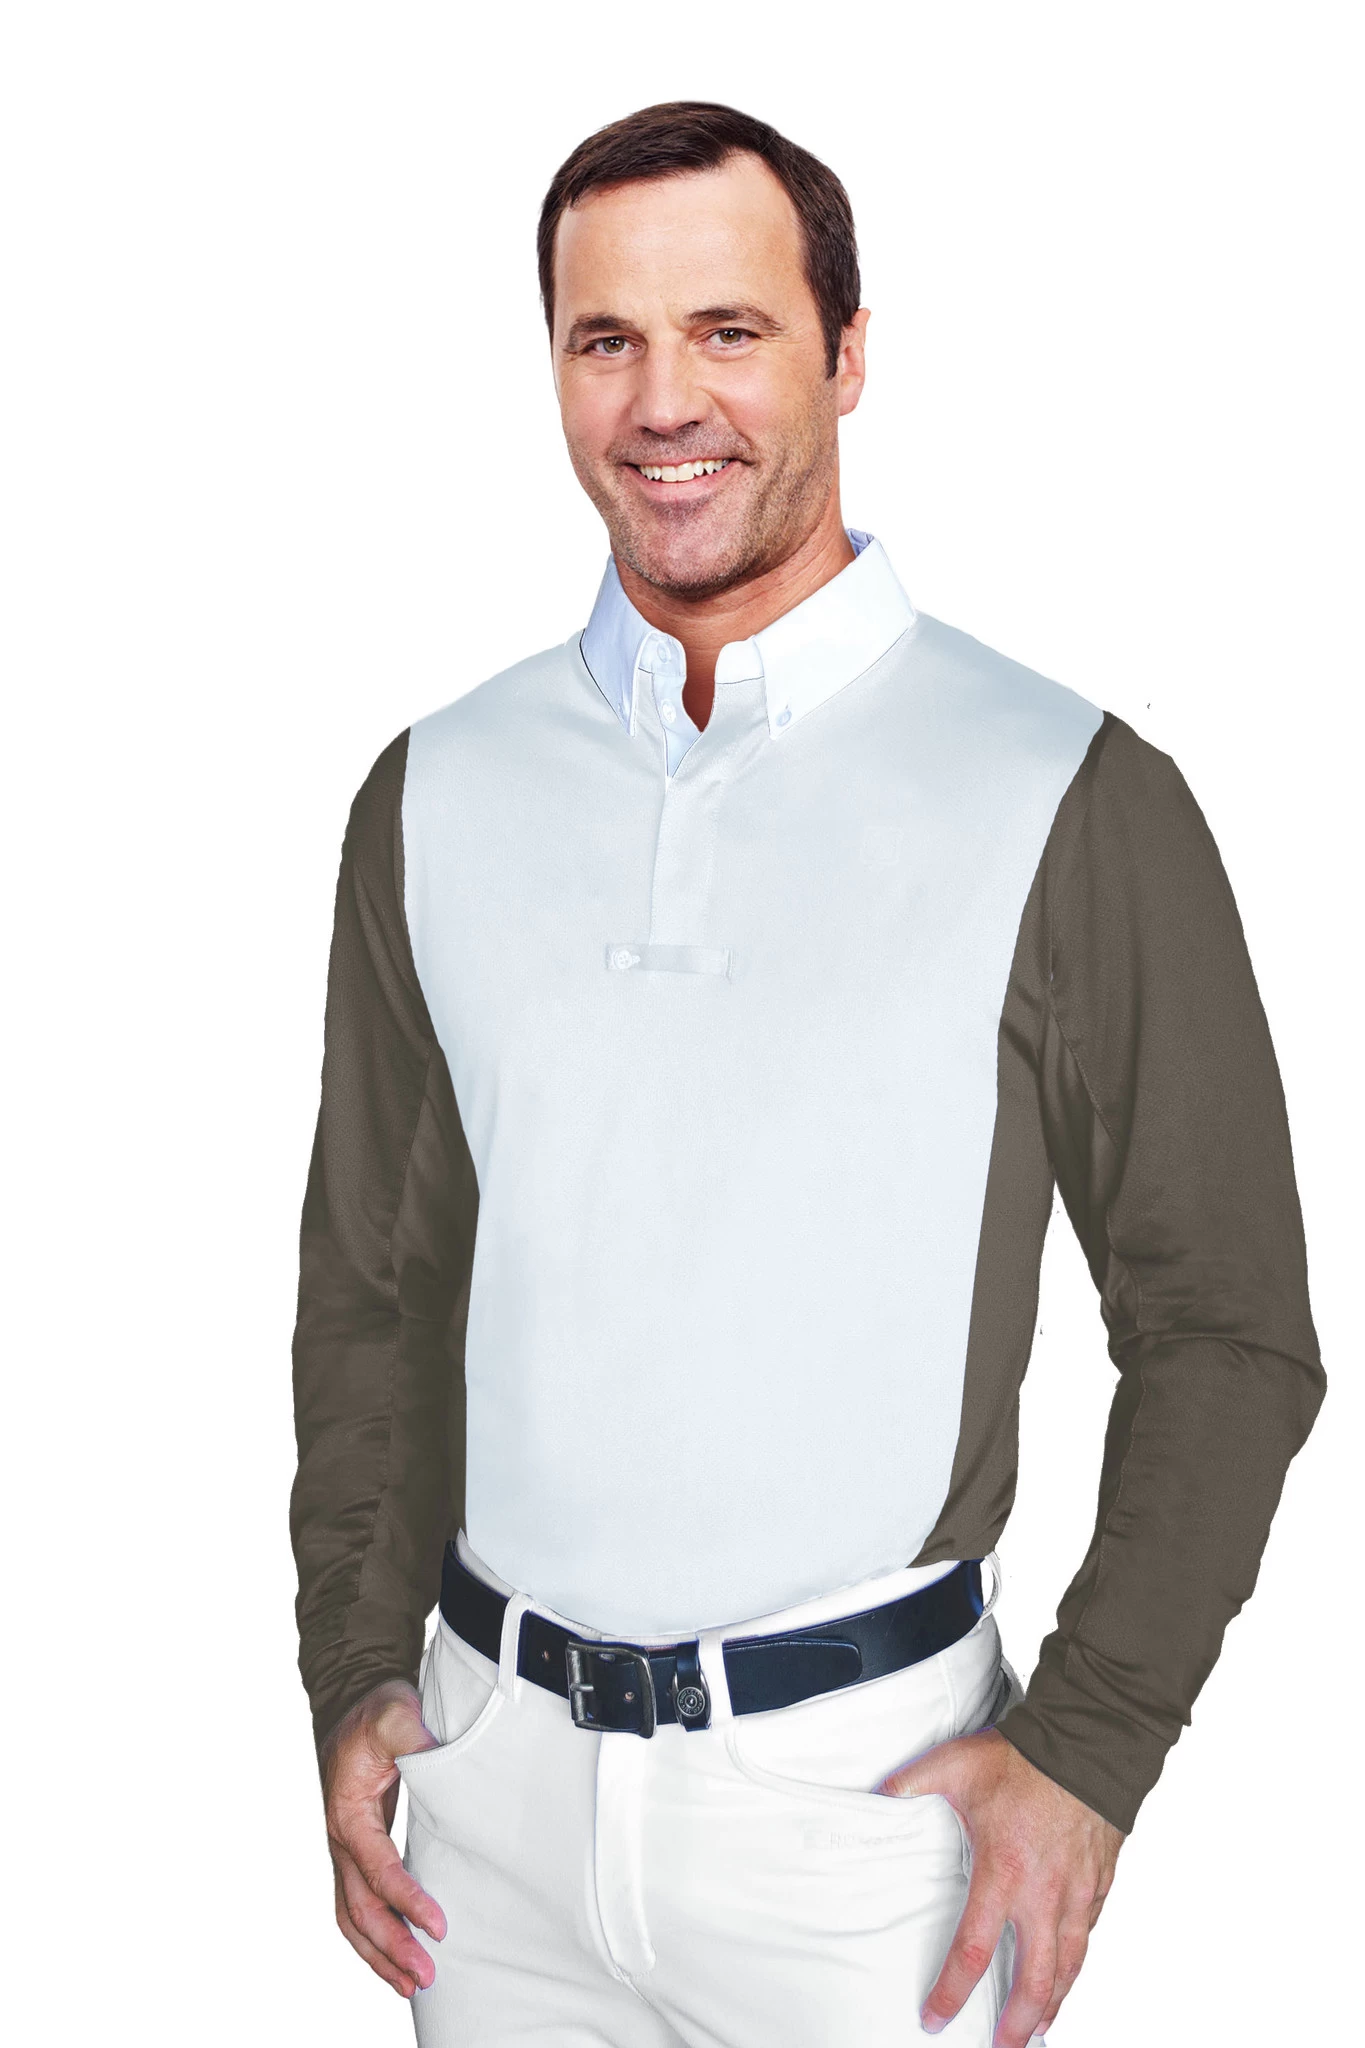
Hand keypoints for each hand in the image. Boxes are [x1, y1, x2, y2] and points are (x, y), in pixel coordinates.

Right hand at [320, 1679, 448, 1996]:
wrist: (353, 1705)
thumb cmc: (375, 1711)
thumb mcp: (395, 1713)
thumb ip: (413, 1734)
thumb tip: (438, 1756)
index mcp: (347, 1811)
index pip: (377, 1868)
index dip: (406, 1899)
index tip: (438, 1925)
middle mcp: (340, 1839)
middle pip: (360, 1908)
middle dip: (391, 1946)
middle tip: (425, 1975)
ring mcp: (344, 1850)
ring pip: (352, 1917)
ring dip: (379, 1953)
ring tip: (411, 1984)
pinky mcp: (357, 1853)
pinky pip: (357, 1905)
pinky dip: (373, 1936)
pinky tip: (396, 1957)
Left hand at [877, 1726, 1122, 2045]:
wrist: (1087, 1744)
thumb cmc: (1026, 1758)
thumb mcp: (956, 1765)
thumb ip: (912, 1782)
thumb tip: (876, 1791)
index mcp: (1003, 1874)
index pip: (972, 1952)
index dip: (951, 1993)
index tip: (935, 2017)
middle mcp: (1043, 1895)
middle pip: (1033, 1980)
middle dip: (1017, 2024)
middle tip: (1003, 2046)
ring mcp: (1076, 1893)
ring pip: (1068, 1967)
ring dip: (1052, 2004)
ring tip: (1038, 2028)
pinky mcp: (1099, 1883)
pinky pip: (1089, 1935)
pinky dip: (1077, 1962)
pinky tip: (1069, 1971)